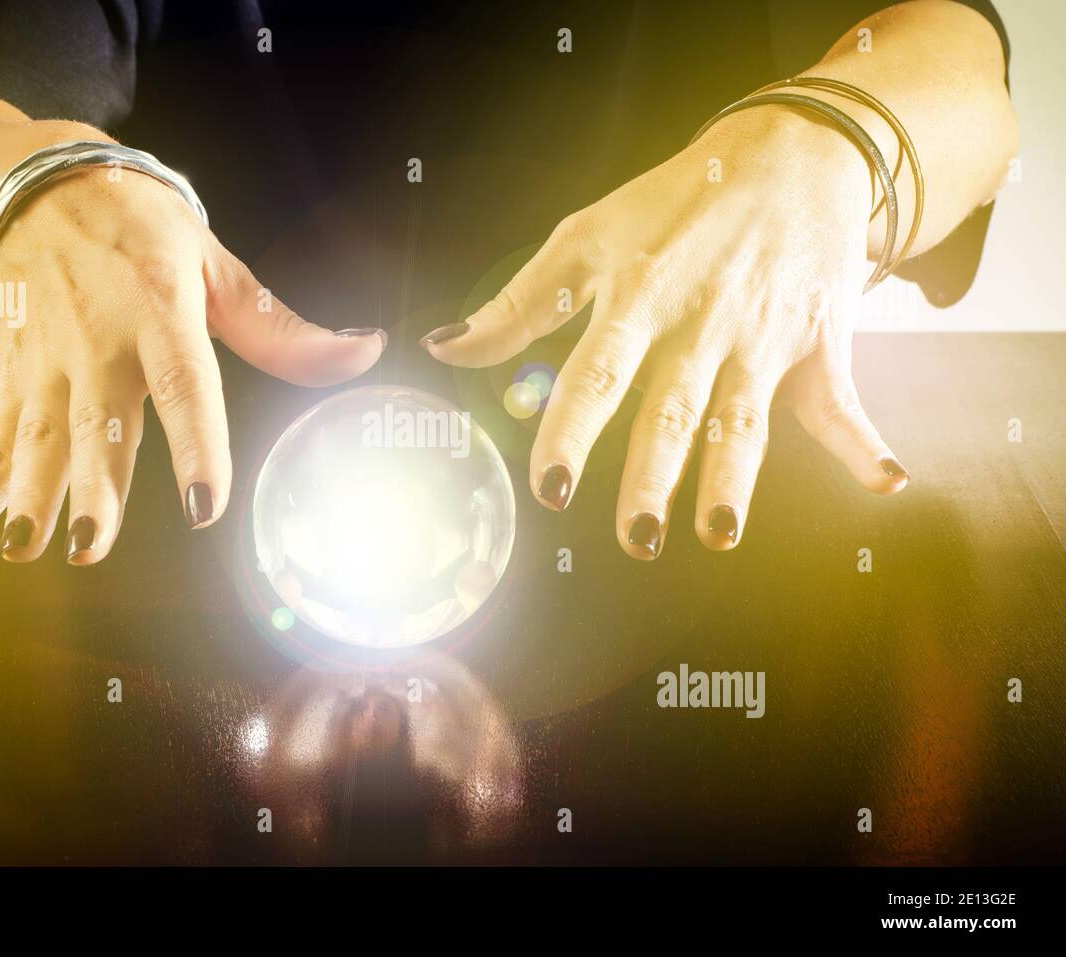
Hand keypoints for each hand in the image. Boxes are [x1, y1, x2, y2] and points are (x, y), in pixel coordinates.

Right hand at [0, 168, 384, 564]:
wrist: (32, 184)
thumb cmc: (137, 226)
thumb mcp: (212, 261)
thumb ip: (281, 327)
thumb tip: (363, 352)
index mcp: (158, 309)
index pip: (182, 382)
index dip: (193, 444)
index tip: (203, 506)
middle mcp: (96, 341)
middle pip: (96, 422)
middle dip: (92, 487)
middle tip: (91, 548)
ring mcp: (45, 361)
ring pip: (36, 437)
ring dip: (28, 497)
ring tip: (24, 549)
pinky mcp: (8, 373)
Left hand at [422, 109, 908, 558]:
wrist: (788, 152)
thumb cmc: (673, 203)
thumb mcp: (585, 238)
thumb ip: (519, 304)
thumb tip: (445, 349)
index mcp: (637, 298)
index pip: (597, 373)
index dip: (570, 430)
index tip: (550, 488)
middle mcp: (699, 324)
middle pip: (671, 409)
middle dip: (652, 477)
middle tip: (634, 539)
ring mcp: (763, 337)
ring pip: (745, 419)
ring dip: (735, 477)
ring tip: (719, 532)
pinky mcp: (818, 341)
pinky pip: (842, 399)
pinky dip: (865, 441)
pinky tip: (886, 482)